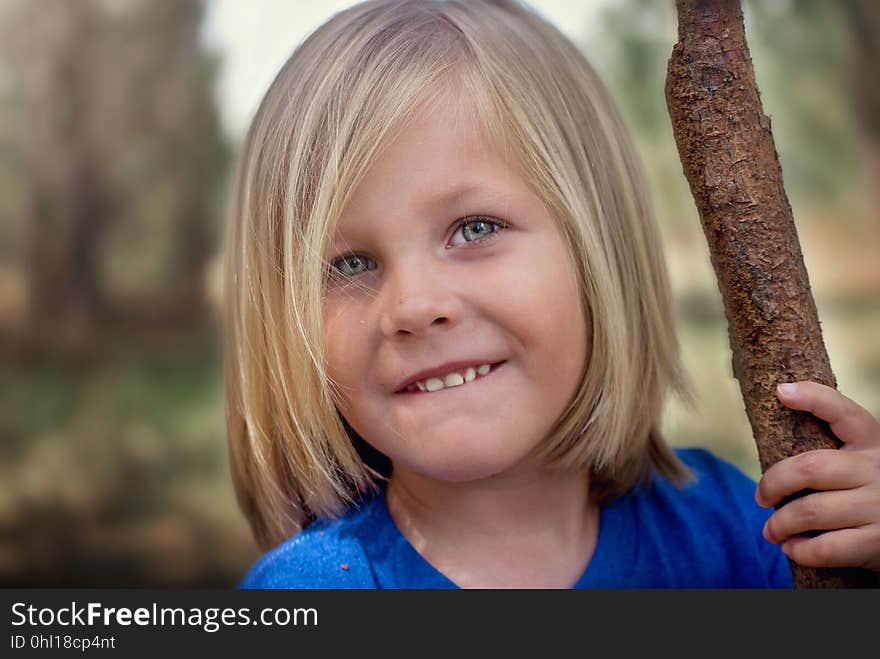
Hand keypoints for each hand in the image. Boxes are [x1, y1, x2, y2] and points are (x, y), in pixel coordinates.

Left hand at [755, 381, 879, 570]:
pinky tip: (792, 549)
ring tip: (772, 531)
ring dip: (780, 524)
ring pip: (810, 511)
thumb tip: (771, 459)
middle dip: (773, 484)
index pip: (844, 412)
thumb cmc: (869, 497)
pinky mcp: (878, 542)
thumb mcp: (859, 466)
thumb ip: (830, 456)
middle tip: (761, 498)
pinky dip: (800, 551)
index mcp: (871, 444)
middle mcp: (877, 470)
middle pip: (809, 467)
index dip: (813, 398)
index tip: (781, 391)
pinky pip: (826, 548)